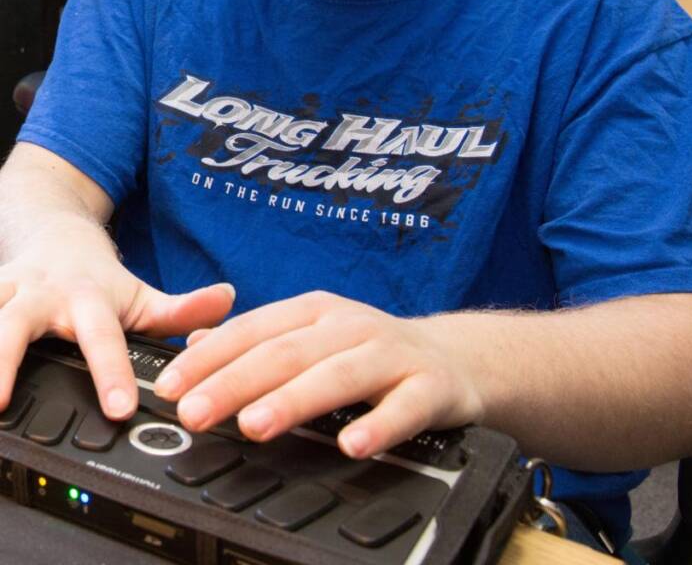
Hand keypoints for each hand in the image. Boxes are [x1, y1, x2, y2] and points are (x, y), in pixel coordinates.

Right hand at [0, 234, 234, 420]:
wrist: (53, 227)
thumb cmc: (95, 275)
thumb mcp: (139, 292)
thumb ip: (181, 309)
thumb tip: (228, 302)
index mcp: (85, 298)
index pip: (102, 338)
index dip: (112, 373)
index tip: (120, 409)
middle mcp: (39, 294)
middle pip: (15, 324)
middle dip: (5, 360)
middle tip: (0, 402)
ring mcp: (3, 294)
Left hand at [153, 290, 484, 457]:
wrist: (455, 358)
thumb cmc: (373, 353)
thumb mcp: (314, 335)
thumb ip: (258, 339)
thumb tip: (195, 344)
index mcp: (317, 311)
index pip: (254, 329)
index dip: (210, 357)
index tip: (170, 386)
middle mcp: (351, 326)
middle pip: (288, 352)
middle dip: (237, 381)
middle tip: (194, 411)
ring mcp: (392, 353)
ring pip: (339, 374)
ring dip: (294, 399)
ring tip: (255, 425)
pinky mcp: (430, 385)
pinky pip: (404, 407)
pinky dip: (379, 425)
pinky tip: (353, 445)